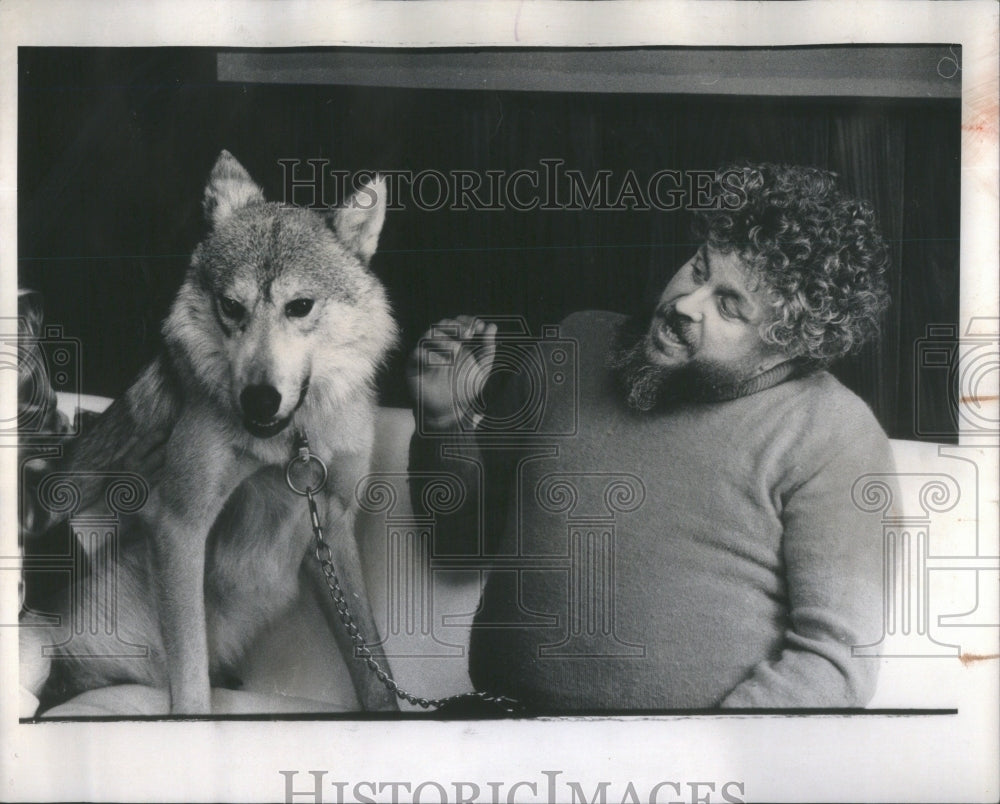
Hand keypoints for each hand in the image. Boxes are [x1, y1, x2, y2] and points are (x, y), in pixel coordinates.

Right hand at [406, 315, 496, 430]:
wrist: (451, 410)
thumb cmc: (465, 388)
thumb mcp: (481, 369)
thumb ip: (488, 349)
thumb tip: (492, 327)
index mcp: (455, 342)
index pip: (458, 322)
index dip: (468, 321)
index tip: (480, 327)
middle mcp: (440, 345)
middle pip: (442, 324)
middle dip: (456, 326)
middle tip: (469, 334)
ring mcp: (426, 354)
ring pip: (428, 335)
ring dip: (444, 339)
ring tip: (457, 350)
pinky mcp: (415, 367)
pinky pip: (417, 354)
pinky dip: (430, 355)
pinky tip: (444, 363)